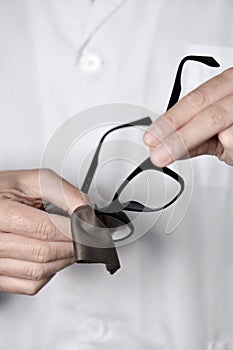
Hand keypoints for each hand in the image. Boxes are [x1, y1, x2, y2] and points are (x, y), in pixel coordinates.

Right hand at [0, 169, 87, 294]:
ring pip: (38, 273)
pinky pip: (29, 285)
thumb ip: (63, 193)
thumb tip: (86, 212)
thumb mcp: (32, 181)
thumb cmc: (5, 191)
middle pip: (43, 253)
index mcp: (0, 212)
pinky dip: (48, 274)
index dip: (73, 231)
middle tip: (85, 237)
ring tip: (70, 244)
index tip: (90, 229)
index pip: (45, 229)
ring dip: (63, 260)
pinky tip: (51, 257)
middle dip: (72, 246)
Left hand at [144, 68, 232, 165]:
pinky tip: (228, 148)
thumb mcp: (219, 123)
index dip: (172, 119)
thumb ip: (196, 134)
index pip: (195, 100)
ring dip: (196, 143)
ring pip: (223, 129)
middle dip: (178, 137)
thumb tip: (166, 144)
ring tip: (179, 152)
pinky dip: (229, 150)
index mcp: (228, 84)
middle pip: (208, 114)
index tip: (152, 136)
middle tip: (158, 153)